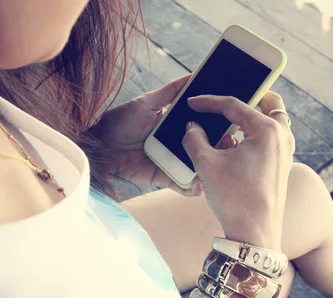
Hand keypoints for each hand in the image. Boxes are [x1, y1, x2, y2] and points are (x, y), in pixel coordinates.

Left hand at [92, 75, 231, 196]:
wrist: (100, 146)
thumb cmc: (119, 122)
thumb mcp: (147, 103)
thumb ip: (170, 91)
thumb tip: (192, 75)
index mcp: (175, 125)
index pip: (200, 125)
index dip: (216, 125)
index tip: (232, 121)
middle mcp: (176, 144)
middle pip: (203, 147)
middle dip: (218, 148)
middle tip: (232, 146)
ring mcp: (172, 162)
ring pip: (196, 167)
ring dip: (209, 169)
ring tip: (222, 166)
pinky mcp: (164, 178)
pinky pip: (182, 185)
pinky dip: (191, 188)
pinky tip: (201, 185)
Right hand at [181, 92, 294, 250]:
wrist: (254, 233)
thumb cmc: (234, 199)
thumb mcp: (206, 164)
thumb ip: (194, 139)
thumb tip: (191, 127)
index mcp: (267, 130)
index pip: (235, 104)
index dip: (209, 102)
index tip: (193, 102)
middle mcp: (282, 136)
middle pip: (268, 103)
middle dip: (247, 97)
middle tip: (226, 101)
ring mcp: (286, 151)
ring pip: (272, 120)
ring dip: (252, 117)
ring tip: (227, 124)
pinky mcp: (282, 164)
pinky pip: (271, 138)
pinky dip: (255, 134)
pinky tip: (234, 145)